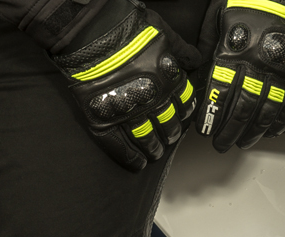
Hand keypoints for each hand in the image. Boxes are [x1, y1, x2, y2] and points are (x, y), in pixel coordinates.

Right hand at [53, 0, 198, 170]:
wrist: (90, 28)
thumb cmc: (126, 25)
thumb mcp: (162, 32)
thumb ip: (180, 49)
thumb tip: (195, 60)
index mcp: (168, 80)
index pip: (184, 105)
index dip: (183, 114)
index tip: (181, 119)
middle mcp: (152, 99)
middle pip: (167, 126)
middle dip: (170, 134)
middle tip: (168, 139)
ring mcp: (128, 111)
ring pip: (147, 139)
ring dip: (153, 149)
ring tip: (155, 153)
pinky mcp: (104, 119)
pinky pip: (120, 146)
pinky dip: (130, 158)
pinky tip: (137, 164)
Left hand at [197, 0, 284, 152]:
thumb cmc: (248, 1)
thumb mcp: (218, 17)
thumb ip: (208, 45)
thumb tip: (197, 71)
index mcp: (235, 52)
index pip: (219, 93)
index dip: (211, 116)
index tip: (205, 131)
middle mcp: (258, 66)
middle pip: (241, 109)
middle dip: (229, 132)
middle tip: (221, 145)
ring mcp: (282, 72)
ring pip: (266, 113)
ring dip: (253, 132)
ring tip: (243, 143)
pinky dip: (280, 123)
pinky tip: (269, 133)